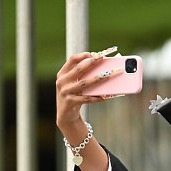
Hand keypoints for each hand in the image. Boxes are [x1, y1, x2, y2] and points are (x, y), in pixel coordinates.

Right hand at [56, 51, 109, 170]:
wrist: (66, 117)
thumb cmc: (74, 97)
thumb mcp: (75, 85)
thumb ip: (83, 76)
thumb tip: (103, 68)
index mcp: (62, 74)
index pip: (72, 59)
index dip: (83, 55)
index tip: (95, 53)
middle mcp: (62, 81)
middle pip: (79, 69)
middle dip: (92, 63)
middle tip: (103, 58)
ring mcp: (65, 92)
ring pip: (84, 83)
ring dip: (97, 79)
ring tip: (108, 75)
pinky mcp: (70, 102)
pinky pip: (86, 99)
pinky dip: (97, 97)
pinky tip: (106, 96)